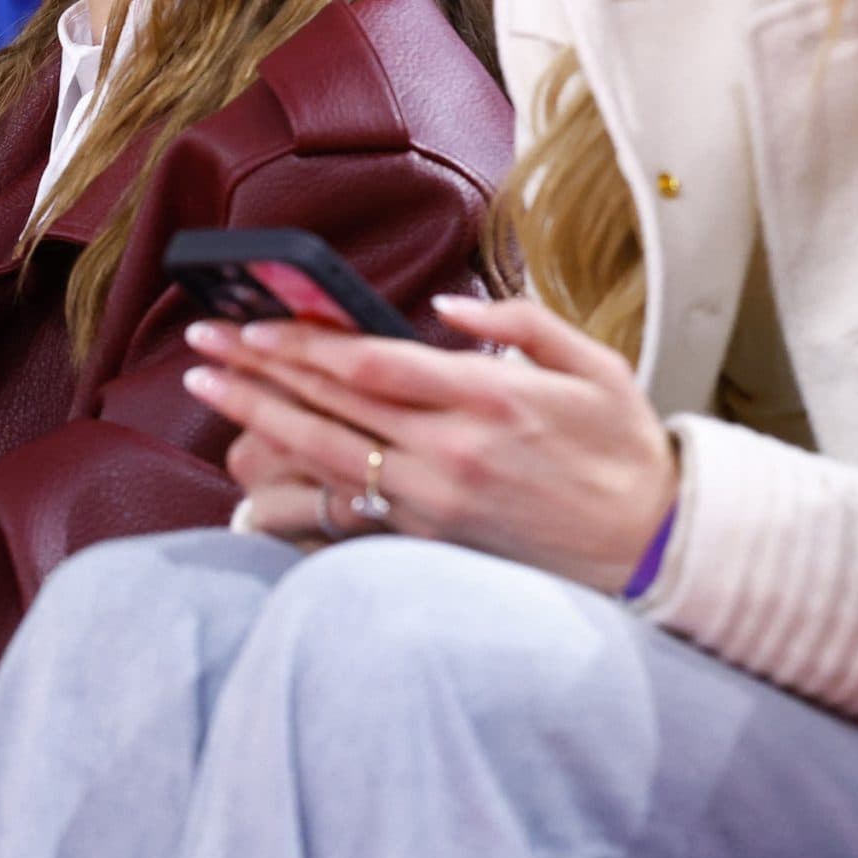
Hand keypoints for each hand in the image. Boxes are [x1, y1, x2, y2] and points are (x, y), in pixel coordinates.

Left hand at [182, 296, 678, 593]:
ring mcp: (434, 502)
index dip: (304, 343)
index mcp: (490, 399)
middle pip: (331, 405)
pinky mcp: (427, 538)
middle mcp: (451, 454)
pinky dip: (291, 485)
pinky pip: (344, 508)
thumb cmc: (625, 452)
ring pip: (324, 455)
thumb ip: (520, 323)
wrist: (656, 552)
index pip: (372, 364)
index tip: (253, 322)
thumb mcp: (596, 367)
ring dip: (257, 418)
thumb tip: (444, 305)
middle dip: (257, 370)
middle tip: (201, 341)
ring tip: (207, 387)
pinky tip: (245, 471)